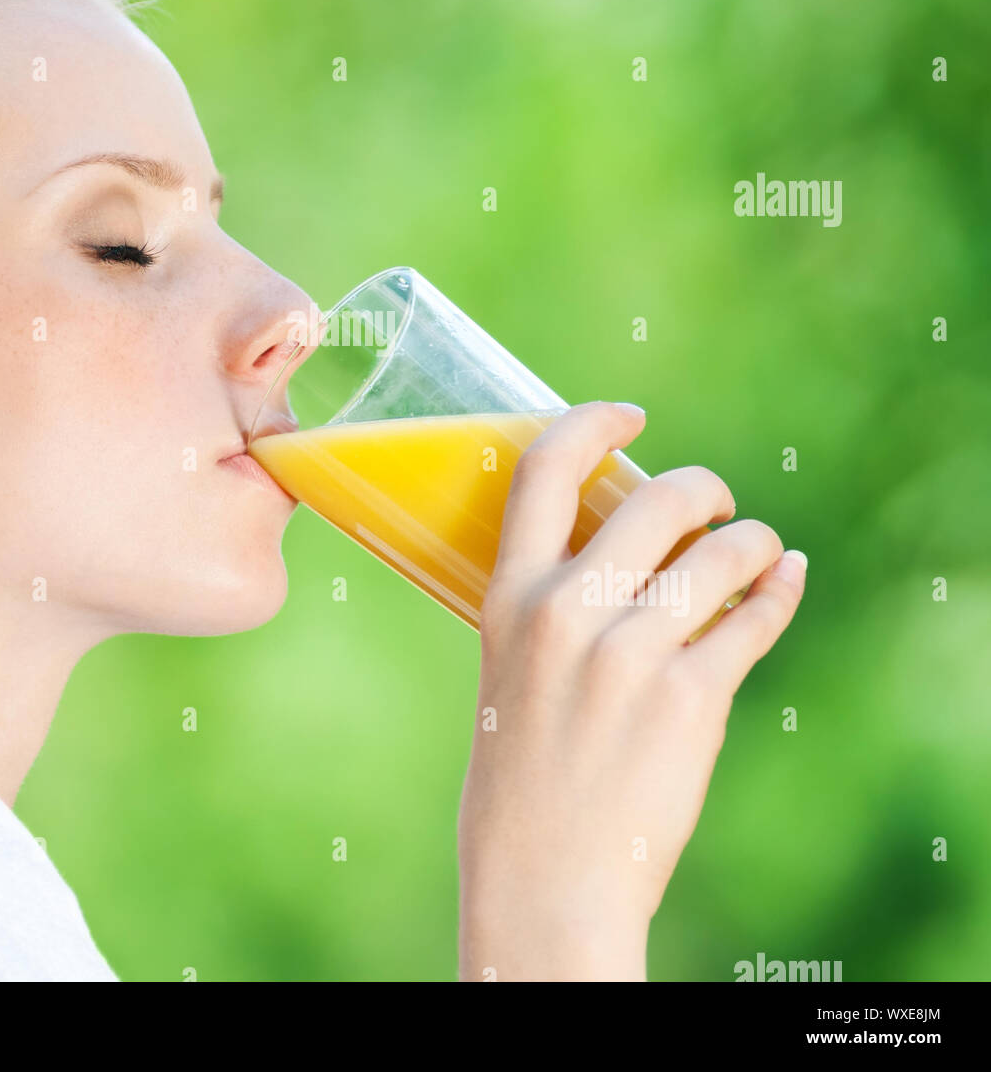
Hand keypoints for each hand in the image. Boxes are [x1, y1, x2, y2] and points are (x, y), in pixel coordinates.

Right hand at [457, 400, 805, 980]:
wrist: (543, 880)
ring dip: (753, 541)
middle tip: (715, 503)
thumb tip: (620, 552)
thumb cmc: (518, 778)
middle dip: (703, 489)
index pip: (543, 470)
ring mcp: (632, 654)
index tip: (631, 414)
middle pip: (659, 499)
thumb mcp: (507, 672)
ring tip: (758, 549)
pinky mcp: (692, 699)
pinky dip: (782, 589)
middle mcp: (568, 612)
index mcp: (508, 600)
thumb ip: (549, 608)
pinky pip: (756, 618)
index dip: (593, 422)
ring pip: (721, 554)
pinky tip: (787, 579)